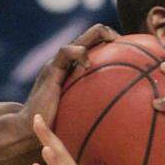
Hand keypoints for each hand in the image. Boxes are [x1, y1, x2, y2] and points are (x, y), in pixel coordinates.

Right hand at [17, 24, 117, 146]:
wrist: (33, 128)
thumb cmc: (60, 130)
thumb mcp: (86, 118)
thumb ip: (101, 112)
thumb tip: (127, 123)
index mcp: (77, 70)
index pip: (95, 48)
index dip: (113, 44)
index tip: (132, 51)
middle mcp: (68, 63)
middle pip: (90, 37)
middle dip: (109, 34)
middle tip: (125, 42)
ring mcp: (59, 65)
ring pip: (80, 39)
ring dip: (98, 34)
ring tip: (114, 41)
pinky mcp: (51, 70)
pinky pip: (66, 53)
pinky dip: (78, 53)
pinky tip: (88, 63)